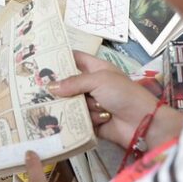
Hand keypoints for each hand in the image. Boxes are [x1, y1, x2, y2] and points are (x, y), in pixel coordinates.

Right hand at [49, 51, 182, 148]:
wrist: (143, 123)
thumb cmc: (123, 94)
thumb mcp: (98, 80)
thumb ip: (73, 83)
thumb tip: (50, 87)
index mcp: (97, 70)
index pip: (75, 59)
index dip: (60, 58)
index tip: (40, 59)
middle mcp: (93, 85)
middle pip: (69, 83)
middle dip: (60, 87)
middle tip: (39, 88)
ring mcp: (93, 104)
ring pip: (72, 102)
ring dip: (81, 106)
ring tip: (95, 108)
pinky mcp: (92, 122)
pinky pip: (78, 119)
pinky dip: (82, 120)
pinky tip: (88, 120)